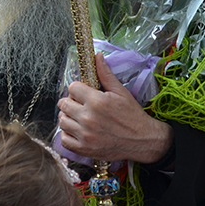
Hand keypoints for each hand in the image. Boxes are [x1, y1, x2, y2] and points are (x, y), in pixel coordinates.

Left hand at [58, 53, 173, 164]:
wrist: (142, 140)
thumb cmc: (132, 116)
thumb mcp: (121, 92)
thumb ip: (105, 74)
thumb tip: (97, 56)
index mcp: (97, 101)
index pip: (72, 87)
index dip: (78, 89)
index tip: (84, 93)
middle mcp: (88, 118)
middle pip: (63, 103)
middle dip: (71, 101)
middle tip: (81, 105)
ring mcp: (85, 135)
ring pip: (62, 120)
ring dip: (68, 117)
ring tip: (79, 117)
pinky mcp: (84, 149)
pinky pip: (64, 139)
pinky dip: (67, 134)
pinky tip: (77, 130)